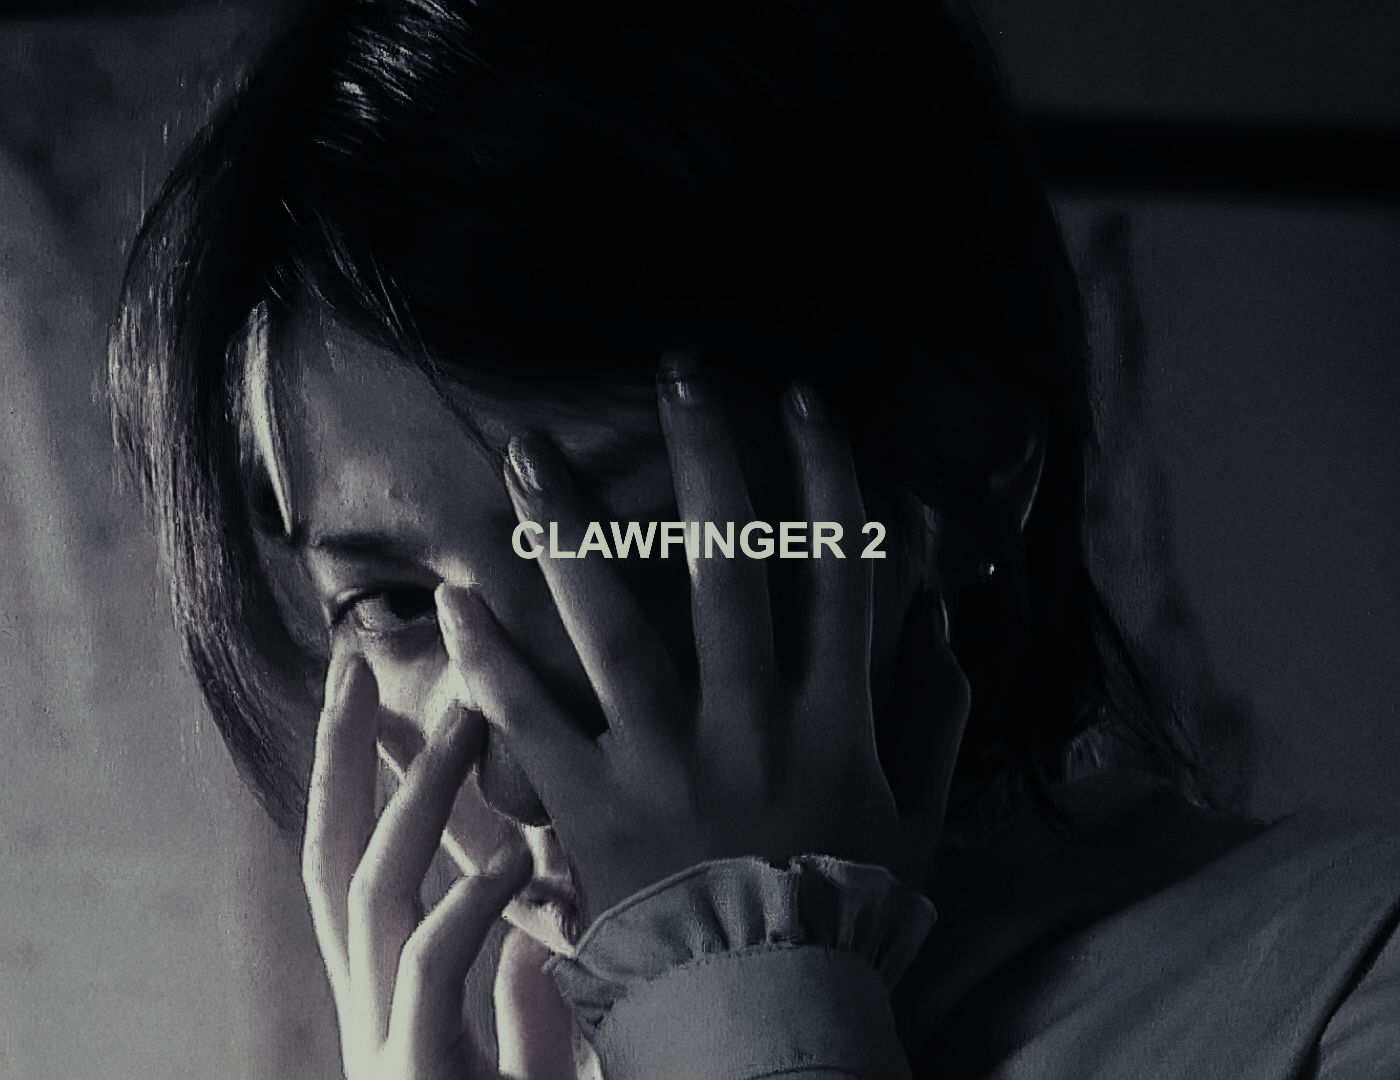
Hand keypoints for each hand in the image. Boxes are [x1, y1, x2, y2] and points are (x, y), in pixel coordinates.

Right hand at [302, 650, 536, 1078]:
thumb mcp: (528, 1066)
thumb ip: (520, 1006)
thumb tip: (529, 940)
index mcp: (389, 1001)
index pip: (355, 864)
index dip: (350, 779)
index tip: (365, 694)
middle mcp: (371, 1010)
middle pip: (333, 859)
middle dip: (338, 760)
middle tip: (354, 666)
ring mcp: (385, 1040)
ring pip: (375, 893)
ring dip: (418, 798)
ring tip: (470, 717)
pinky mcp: (418, 1073)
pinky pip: (430, 968)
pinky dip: (467, 906)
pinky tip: (514, 861)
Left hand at [439, 359, 968, 922]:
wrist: (761, 1007)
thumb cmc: (840, 906)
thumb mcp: (915, 816)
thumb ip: (935, 718)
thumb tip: (948, 625)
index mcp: (829, 713)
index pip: (834, 568)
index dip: (825, 474)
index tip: (804, 397)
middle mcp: (747, 718)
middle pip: (728, 565)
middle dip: (707, 456)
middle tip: (683, 368)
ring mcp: (663, 759)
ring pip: (613, 624)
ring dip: (568, 529)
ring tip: (525, 450)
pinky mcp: (591, 803)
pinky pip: (532, 720)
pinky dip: (490, 660)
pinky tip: (453, 597)